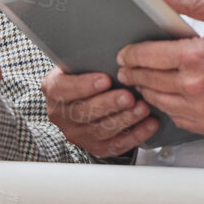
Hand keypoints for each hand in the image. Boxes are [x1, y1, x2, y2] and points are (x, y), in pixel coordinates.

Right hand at [42, 68, 156, 156]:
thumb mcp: (79, 65)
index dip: (84, 86)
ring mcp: (77, 134)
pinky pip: (115, 145)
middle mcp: (61, 115)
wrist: (82, 100)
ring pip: (100, 130)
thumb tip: (116, 55)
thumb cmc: (85, 77)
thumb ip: (90, 62)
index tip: (105, 79)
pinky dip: (136, 135)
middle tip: (128, 96)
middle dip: (108, 104)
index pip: (63, 90)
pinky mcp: (95, 147)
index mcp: (54, 90)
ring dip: (125, 118)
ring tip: (143, 107)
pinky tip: (149, 123)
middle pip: (83, 112)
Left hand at [117, 0, 203, 135]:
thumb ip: (192, 2)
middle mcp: (193, 86)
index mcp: (194, 56)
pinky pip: (176, 118)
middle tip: (127, 69)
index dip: (130, 54)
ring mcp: (200, 109)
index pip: (146, 56)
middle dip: (133, 73)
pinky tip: (169, 97)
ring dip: (147, 91)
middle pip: (147, 80)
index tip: (124, 54)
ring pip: (158, 101)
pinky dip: (169, 107)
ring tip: (143, 82)